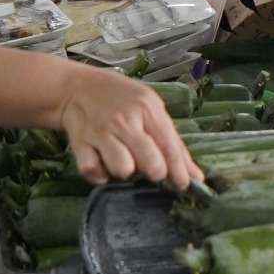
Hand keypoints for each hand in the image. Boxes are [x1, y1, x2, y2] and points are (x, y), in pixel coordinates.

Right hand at [54, 64, 202, 188]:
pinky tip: (103, 162)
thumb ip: (173, 142)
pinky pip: (94, 172)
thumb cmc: (121, 99)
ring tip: (123, 159)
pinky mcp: (80, 144)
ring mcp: (101, 132)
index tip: (183, 185)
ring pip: (123, 170)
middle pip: (150, 163)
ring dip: (125, 171)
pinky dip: (100, 174)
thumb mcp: (151, 109)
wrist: (77, 87)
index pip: (169, 146)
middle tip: (149, 166)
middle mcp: (124, 121)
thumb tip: (196, 177)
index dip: (179, 172)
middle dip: (154, 172)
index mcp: (147, 109)